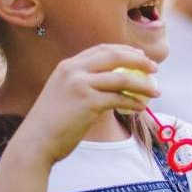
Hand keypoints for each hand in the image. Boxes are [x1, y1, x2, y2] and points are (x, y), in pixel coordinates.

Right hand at [13, 45, 158, 167]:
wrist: (35, 142)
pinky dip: (134, 102)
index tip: (141, 55)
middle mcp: (73, 70)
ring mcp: (80, 84)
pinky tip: (141, 107)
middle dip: (139, 60)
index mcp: (68, 66)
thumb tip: (115, 83)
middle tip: (154, 69)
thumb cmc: (53, 123)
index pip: (102, 49)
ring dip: (143, 85)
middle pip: (114, 56)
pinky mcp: (88, 102)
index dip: (124, 51)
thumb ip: (85, 84)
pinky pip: (119, 98)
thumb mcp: (65, 94)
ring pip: (122, 78)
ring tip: (156, 92)